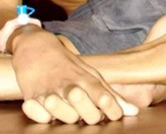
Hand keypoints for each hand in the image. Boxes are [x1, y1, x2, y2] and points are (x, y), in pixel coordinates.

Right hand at [11, 30, 137, 123]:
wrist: (35, 48)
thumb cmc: (67, 66)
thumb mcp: (90, 75)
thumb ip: (111, 95)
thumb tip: (134, 112)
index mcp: (85, 79)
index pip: (103, 96)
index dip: (112, 108)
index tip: (115, 114)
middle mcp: (68, 86)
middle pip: (86, 111)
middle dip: (91, 116)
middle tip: (89, 113)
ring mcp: (49, 92)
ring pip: (65, 116)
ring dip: (69, 117)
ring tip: (68, 111)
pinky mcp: (31, 98)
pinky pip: (40, 117)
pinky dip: (44, 117)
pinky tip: (47, 111)